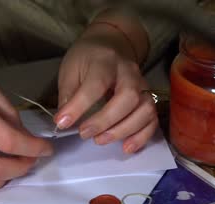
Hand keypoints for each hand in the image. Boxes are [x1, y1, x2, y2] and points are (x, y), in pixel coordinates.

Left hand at [55, 23, 157, 153]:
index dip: (79, 106)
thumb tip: (64, 121)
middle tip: (84, 133)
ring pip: (145, 109)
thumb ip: (68, 94)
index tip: (62, 122)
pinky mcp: (149, 99)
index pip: (96, 84)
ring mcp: (143, 86)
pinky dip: (142, 136)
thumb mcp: (70, 69)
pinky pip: (153, 120)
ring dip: (124, 130)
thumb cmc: (87, 59)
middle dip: (105, 120)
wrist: (111, 45)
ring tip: (100, 140)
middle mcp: (129, 72)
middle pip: (128, 97)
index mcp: (105, 61)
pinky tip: (126, 147)